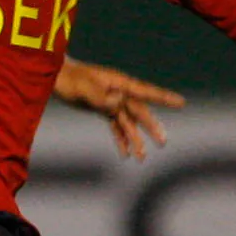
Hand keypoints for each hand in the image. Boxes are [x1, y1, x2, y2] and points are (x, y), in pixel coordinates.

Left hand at [52, 56, 186, 160]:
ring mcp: (111, 100)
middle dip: (151, 127)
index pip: (145, 92)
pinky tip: (125, 153)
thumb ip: (101, 96)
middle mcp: (119, 92)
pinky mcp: (102, 108)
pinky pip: (116, 125)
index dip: (164, 98)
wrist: (54, 77)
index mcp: (119, 83)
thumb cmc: (69, 79)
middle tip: (162, 142)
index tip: (181, 103)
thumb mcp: (83, 87)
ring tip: (141, 158)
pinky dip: (121, 139)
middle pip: (139, 112)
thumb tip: (118, 103)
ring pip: (129, 122)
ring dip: (135, 139)